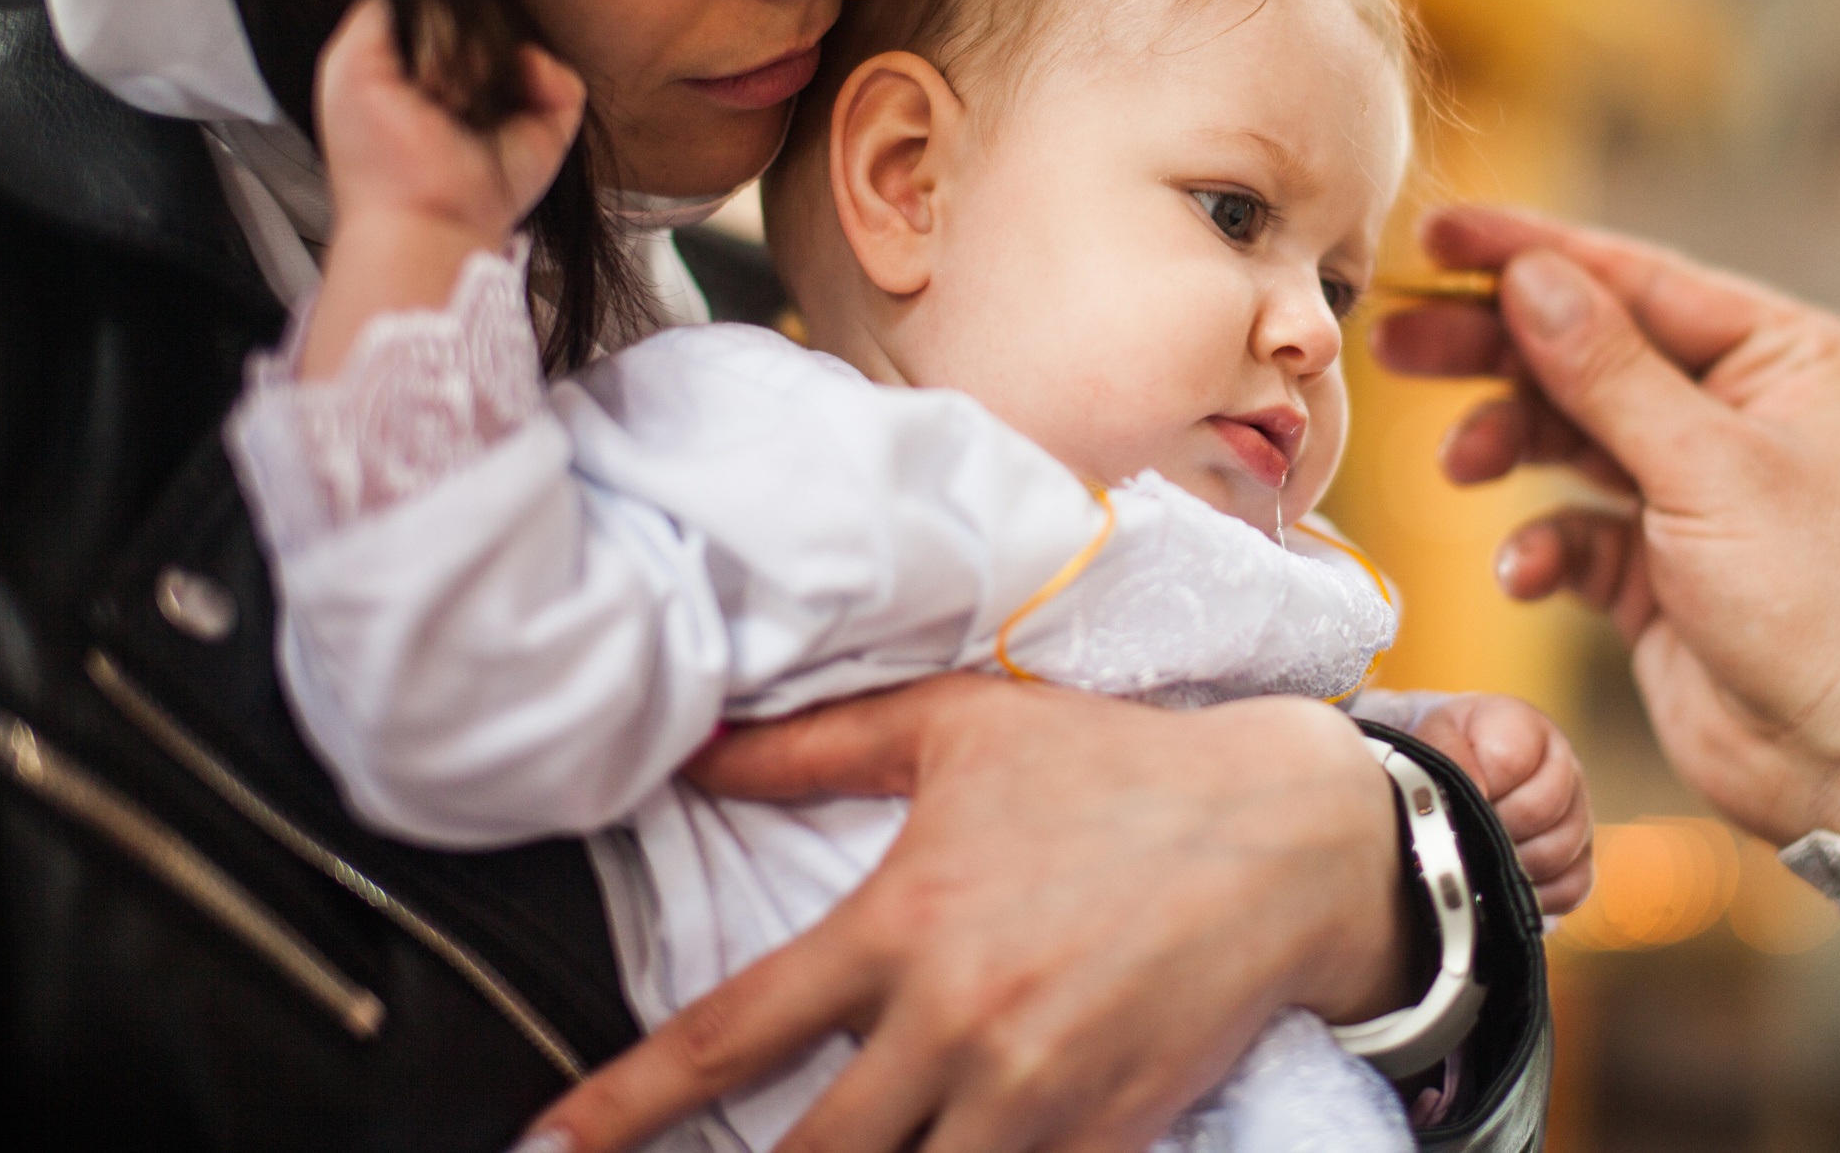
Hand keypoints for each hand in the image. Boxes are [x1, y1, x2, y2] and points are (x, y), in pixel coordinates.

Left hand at [316, 0, 583, 245]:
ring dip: (494, 56)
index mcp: (421, 84)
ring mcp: (512, 111)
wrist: (422, 214)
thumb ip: (374, 17)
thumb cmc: (377, 158)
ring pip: (522, 48)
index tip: (415, 48)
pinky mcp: (549, 128)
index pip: (442, 23)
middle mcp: (469, 95)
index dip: (431, 19)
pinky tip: (517, 85)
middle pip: (485, 27)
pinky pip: (564, 79)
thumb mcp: (348, 67)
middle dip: (461, 38)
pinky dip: (545, 74)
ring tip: (465, 94)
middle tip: (435, 83)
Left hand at [518, 675, 1412, 1152]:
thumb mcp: (964, 728)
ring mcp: (1031, 1095)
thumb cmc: (1120, 769)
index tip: (549, 1146)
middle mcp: (954, 1026)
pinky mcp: (1101, 1136)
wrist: (1290, 837)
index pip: (729, 1037)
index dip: (625, 1107)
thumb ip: (818, 744)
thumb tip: (695, 750)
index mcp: (902, 926)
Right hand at [1369, 204, 1839, 846]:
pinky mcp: (1663, 571)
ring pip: (1574, 437)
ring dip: (1509, 443)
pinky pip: (1577, 530)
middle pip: (1592, 353)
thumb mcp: (1712, 470)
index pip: (1639, 281)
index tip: (1437, 235)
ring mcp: (1701, 493)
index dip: (1532, 255)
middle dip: (1495, 350)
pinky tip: (1524, 573)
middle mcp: (1746, 414)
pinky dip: (1541, 545)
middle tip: (1399, 343)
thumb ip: (1609, 371)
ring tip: (1460, 465)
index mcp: (1788, 360)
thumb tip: (1532, 275)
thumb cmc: (1830, 606)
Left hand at [1413, 693, 1591, 914]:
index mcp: (1527, 727)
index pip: (1510, 760)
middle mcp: (1564, 765)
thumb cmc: (1453, 750)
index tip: (1455, 795)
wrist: (1470, 766)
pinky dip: (1538, 896)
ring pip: (1558, 851)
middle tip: (1465, 832)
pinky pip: (1574, 886)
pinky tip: (1506, 886)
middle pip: (1538, 810)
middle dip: (1493, 828)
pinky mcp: (1583, 855)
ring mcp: (1579, 812)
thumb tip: (1476, 792)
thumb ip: (1447, 750)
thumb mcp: (1438, 734)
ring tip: (1481, 856)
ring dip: (1512, 863)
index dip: (1477, 785)